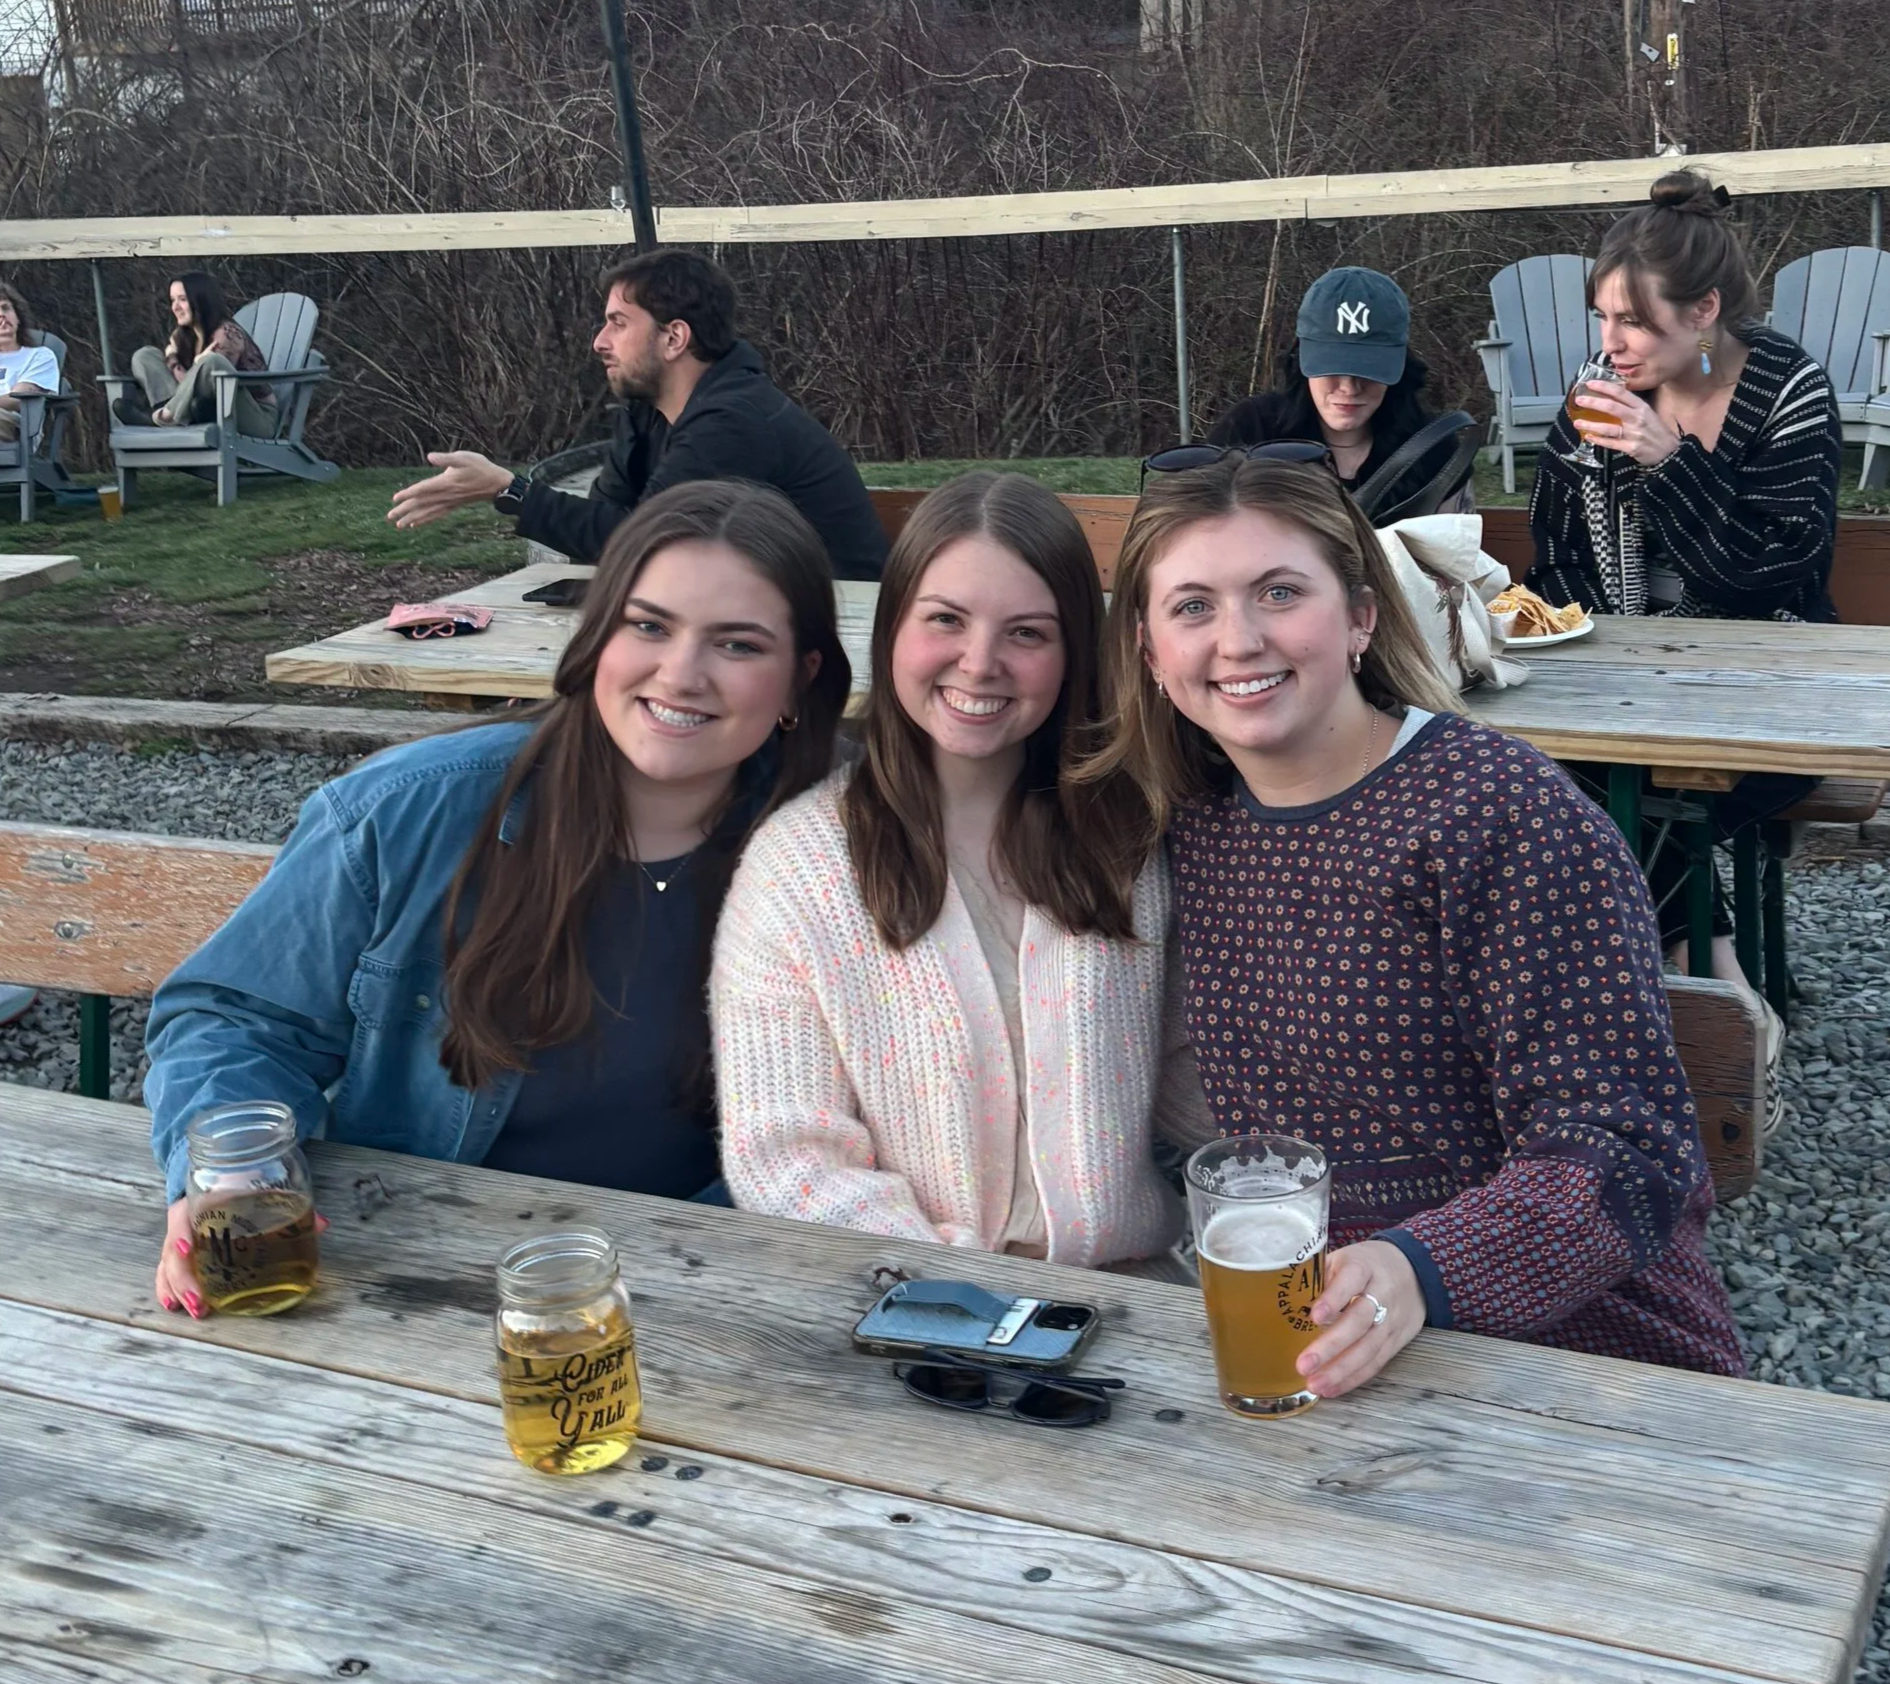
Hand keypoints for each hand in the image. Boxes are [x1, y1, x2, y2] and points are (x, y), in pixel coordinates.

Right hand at [154, 1196, 326, 1318]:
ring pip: (168, 1266)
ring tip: (193, 1309)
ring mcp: (179, 1239)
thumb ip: (288, 1205)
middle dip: (184, 1278)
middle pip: (173, 1251)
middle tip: (200, 1301)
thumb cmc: (240, 1188)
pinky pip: (167, 1272)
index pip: (182, 1216)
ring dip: (177, 1289)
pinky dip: (169, 1289)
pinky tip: (174, 1306)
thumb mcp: (259, 1190)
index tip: (187, 1249)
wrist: (223, 1181)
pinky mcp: (181, 1255)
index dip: (181, 1232)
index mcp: (199, 1201)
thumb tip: (321, 1223)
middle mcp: (185, 1222)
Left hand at [388, 451, 513, 529]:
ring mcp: (449, 502)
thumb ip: (446, 458)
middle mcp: (446, 495)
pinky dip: (425, 520)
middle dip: (405, 510)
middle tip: (390, 517)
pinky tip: (416, 524)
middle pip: (422, 504)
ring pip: (428, 512)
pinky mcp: (453, 506)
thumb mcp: (464, 457)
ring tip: (399, 525)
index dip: (408, 494)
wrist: (496, 484)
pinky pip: (436, 515)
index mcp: (445, 482)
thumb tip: (430, 457)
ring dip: (412, 519)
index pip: (423, 489)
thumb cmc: (480, 467)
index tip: (395, 499)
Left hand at [1297, 1239, 1424, 1398]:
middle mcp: (1382, 1293)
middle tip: (1304, 1364)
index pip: (1351, 1280)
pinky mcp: (1398, 1341)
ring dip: (1341, 1370)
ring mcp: (1393, 1319)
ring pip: (1370, 1347)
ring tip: (1315, 1384)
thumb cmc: (1364, 1265)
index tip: (1313, 1316)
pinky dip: (1354, 1377)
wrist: (1414, 1271)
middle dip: (1332, 1345)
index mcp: (1364, 1266)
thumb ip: (1319, 1278)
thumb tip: (1282, 1301)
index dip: (1334, 1298)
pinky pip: (1377, 1362)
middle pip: (1359, 1321)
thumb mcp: (1343, 1259)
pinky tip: (1332, 1387)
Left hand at [1572, 381, 1682, 466]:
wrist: (1670, 452)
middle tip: (1579, 400)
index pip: (1621, 393)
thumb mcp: (1648, 414)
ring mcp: (1634, 433)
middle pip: (1612, 407)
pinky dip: (1598, 440)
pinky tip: (1589, 437)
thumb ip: (1631, 407)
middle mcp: (1638, 418)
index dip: (1605, 387)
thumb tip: (1611, 399)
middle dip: (1593, 402)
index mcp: (1642, 407)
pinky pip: (1611, 443)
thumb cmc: (1657, 432)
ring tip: (1577, 422)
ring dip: (1590, 424)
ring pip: (1608, 427)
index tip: (1590, 384)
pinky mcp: (1631, 448)